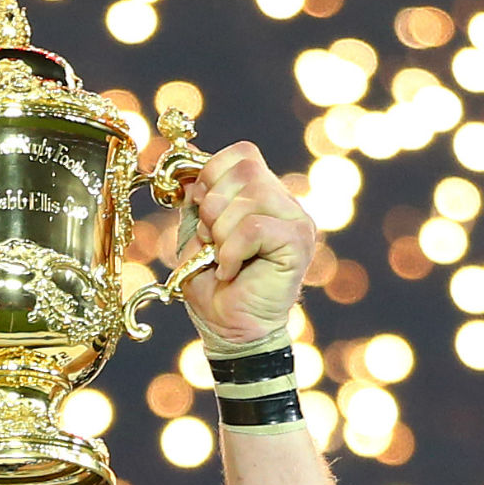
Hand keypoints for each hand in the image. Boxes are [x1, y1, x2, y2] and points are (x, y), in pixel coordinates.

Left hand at [178, 141, 315, 351]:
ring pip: (249, 199)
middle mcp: (285, 203)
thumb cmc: (213, 286)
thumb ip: (197, 198)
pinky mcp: (298, 243)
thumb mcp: (196, 233)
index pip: (242, 154)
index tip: (201, 210)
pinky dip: (232, 251)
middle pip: (245, 170)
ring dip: (221, 233)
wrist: (229, 329)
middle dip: (213, 207)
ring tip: (222, 259)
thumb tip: (185, 162)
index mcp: (264, 194)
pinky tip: (231, 271)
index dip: (212, 175)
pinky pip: (254, 228)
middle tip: (211, 242)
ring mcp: (296, 221)